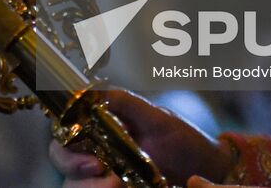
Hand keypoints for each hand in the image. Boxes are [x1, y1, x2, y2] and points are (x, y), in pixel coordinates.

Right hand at [47, 89, 234, 187]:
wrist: (206, 169)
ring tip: (120, 186)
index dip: (67, 153)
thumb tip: (89, 92)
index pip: (64, 142)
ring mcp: (106, 181)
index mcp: (98, 134)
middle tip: (108, 177)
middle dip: (78, 175)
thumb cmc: (182, 140)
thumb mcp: (156, 117)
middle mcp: (96, 160)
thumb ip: (123, 102)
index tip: (93, 161)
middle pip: (65, 172)